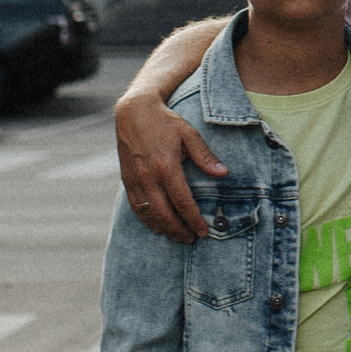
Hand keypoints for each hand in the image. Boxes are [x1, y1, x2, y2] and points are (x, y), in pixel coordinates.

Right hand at [115, 81, 226, 242]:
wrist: (133, 112)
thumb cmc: (165, 122)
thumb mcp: (189, 134)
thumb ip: (205, 157)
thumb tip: (224, 173)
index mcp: (167, 167)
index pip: (183, 202)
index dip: (194, 220)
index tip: (203, 232)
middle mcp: (149, 177)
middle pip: (165, 214)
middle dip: (179, 230)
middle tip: (191, 239)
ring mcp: (136, 180)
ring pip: (149, 214)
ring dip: (163, 229)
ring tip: (177, 237)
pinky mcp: (127, 180)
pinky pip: (136, 207)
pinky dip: (146, 220)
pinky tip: (156, 226)